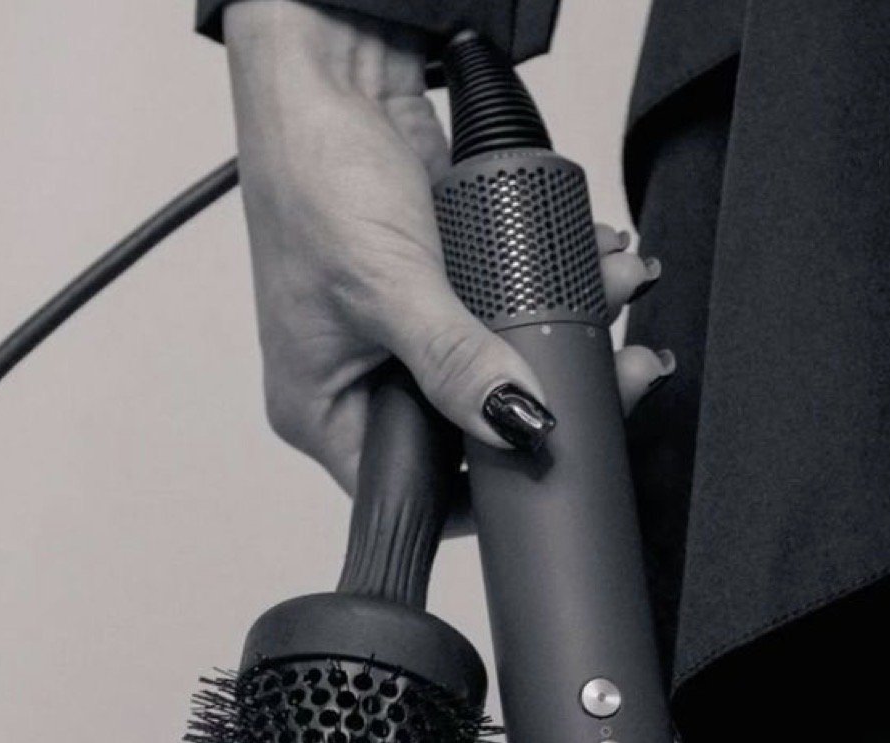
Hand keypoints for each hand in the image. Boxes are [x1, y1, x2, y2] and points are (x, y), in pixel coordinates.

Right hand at [225, 1, 673, 494]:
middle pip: (473, 427)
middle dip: (550, 395)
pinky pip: (510, 307)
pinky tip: (592, 262)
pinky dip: (554, 285)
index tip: (557, 457)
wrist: (324, 68)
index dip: (489, 488)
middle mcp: (365, 382)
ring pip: (502, 365)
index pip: (416, 488)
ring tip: (614, 291)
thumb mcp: (387, 284)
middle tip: (618, 373)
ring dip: (567, 332)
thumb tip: (515, 420)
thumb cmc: (308, 174)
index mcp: (326, 412)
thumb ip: (453, 361)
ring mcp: (409, 335)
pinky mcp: (445, 286)